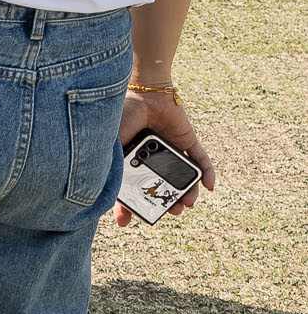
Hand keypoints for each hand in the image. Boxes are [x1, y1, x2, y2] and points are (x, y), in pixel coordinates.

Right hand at [116, 88, 214, 226]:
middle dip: (165, 202)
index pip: (127, 186)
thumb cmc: (122, 115)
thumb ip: (110, 167)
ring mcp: (170, 148)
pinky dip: (207, 173)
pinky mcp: (187, 139)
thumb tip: (104, 194)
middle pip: (159, 185)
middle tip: (170, 211)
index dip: (126, 205)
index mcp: (128, 157)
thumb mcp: (111, 146)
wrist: (145, 92)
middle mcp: (149, 156)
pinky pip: (201, 159)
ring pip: (181, 177)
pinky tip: (210, 187)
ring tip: (188, 204)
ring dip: (187, 193)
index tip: (126, 221)